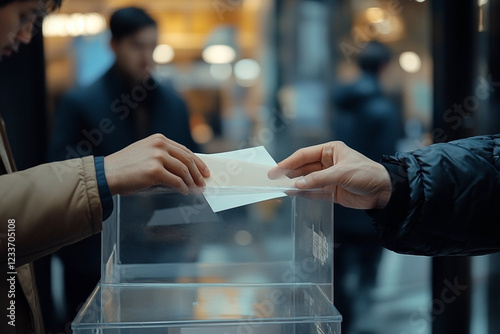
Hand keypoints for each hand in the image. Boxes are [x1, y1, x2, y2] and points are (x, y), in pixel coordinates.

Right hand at [104, 134, 209, 194]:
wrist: (106, 174)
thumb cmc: (125, 168)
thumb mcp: (145, 155)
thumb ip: (164, 158)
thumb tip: (185, 172)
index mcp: (158, 139)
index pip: (184, 150)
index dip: (197, 162)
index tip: (204, 170)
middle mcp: (159, 145)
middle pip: (187, 160)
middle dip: (198, 173)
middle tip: (203, 182)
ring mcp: (157, 157)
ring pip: (184, 171)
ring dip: (191, 182)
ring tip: (195, 189)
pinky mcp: (155, 171)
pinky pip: (176, 181)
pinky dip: (183, 188)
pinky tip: (184, 192)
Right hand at [268, 141, 391, 209]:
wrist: (384, 192)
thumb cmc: (366, 174)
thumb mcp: (341, 174)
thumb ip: (318, 179)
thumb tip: (298, 185)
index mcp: (330, 150)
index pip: (304, 155)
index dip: (288, 163)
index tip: (275, 170)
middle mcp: (327, 162)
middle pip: (303, 168)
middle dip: (289, 174)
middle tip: (273, 181)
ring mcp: (328, 177)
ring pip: (307, 180)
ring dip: (295, 184)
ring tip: (280, 188)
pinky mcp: (331, 191)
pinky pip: (313, 191)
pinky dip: (304, 193)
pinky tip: (294, 194)